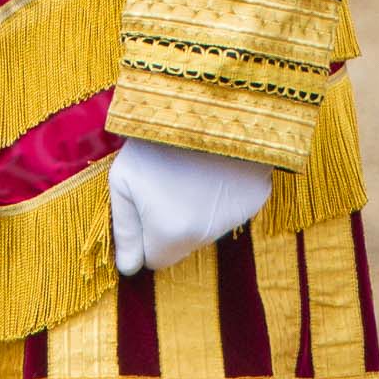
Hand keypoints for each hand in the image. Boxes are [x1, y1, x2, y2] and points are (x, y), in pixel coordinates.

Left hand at [109, 137, 271, 275]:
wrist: (206, 110)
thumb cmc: (156, 144)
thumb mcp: (123, 181)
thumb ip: (124, 230)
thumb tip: (127, 268)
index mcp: (170, 235)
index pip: (154, 260)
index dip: (145, 237)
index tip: (144, 207)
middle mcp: (205, 236)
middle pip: (181, 246)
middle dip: (170, 225)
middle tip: (164, 185)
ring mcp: (234, 219)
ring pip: (205, 229)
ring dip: (195, 210)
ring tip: (187, 171)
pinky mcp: (255, 200)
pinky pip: (231, 210)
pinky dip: (220, 196)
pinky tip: (212, 168)